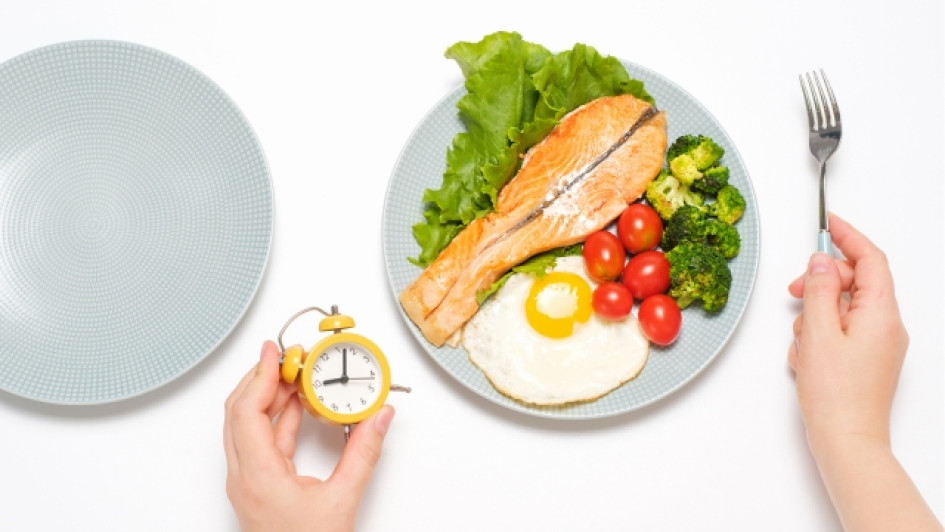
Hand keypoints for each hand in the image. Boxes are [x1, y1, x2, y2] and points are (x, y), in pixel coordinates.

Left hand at [224, 340, 394, 531]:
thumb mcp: (343, 501)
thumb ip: (363, 453)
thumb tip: (379, 418)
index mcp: (258, 477)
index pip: (247, 412)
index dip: (259, 375)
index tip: (274, 351)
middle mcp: (244, 477)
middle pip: (239, 413)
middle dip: (261, 378)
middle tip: (286, 356)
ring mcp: (248, 483)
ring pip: (246, 427)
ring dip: (268, 397)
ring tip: (295, 375)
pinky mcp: (257, 488)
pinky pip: (260, 442)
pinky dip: (277, 419)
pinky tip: (298, 407)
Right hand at [787, 213, 907, 446]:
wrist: (846, 441)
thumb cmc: (836, 395)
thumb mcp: (819, 332)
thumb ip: (819, 290)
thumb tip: (821, 261)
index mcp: (882, 313)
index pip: (870, 260)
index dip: (848, 237)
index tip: (828, 223)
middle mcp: (886, 326)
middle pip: (855, 282)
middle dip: (822, 282)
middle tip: (795, 290)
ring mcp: (878, 344)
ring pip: (843, 308)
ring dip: (816, 314)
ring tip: (803, 341)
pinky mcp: (866, 360)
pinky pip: (841, 331)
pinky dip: (820, 334)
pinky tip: (807, 356)